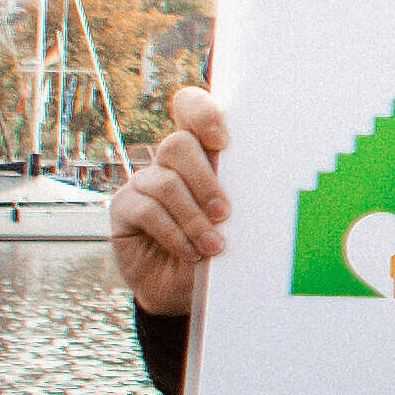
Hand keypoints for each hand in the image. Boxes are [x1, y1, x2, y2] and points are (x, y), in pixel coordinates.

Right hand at [110, 92, 232, 316]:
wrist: (185, 287)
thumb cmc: (221, 245)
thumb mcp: (239, 218)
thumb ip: (243, 192)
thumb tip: (270, 185)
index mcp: (202, 152)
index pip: (190, 107)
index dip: (202, 114)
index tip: (222, 141)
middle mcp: (169, 161)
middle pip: (178, 145)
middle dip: (205, 181)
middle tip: (226, 213)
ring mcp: (144, 182)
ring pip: (165, 182)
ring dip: (193, 217)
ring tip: (214, 246)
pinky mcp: (123, 208)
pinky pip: (147, 211)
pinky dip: (174, 233)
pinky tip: (191, 253)